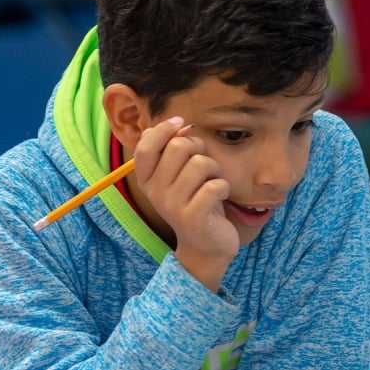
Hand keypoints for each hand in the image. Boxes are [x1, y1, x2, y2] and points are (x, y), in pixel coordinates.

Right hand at [132, 116, 237, 291]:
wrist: (206, 246)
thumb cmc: (195, 203)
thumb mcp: (178, 177)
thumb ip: (169, 152)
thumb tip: (161, 127)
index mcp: (147, 181)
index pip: (145, 147)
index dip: (163, 130)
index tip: (181, 123)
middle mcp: (156, 193)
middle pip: (179, 147)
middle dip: (200, 149)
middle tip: (205, 167)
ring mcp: (173, 206)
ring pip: (201, 164)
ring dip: (215, 170)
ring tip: (213, 184)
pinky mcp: (193, 217)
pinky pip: (215, 185)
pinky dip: (224, 187)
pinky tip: (220, 197)